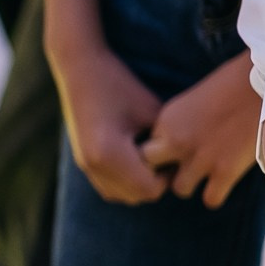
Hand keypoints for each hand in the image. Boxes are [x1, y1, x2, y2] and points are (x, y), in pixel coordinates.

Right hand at [51, 41, 165, 204]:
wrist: (80, 69)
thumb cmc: (120, 85)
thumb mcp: (152, 112)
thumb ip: (167, 144)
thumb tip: (184, 164)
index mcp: (110, 153)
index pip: (149, 189)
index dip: (168, 178)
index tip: (175, 156)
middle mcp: (93, 164)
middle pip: (135, 196)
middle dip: (154, 183)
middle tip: (165, 159)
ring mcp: (84, 164)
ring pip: (120, 195)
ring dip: (137, 185)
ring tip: (149, 160)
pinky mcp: (81, 161)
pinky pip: (107, 187)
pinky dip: (123, 182)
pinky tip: (133, 159)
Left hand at [137, 55, 259, 208]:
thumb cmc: (229, 85)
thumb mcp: (188, 102)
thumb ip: (174, 125)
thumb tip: (166, 144)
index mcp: (166, 122)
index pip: (144, 150)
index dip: (157, 153)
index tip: (169, 152)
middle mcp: (177, 142)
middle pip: (152, 172)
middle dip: (163, 173)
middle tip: (178, 169)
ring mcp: (200, 159)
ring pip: (180, 189)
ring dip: (191, 184)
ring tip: (203, 175)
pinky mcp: (226, 171)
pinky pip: (210, 199)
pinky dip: (215, 195)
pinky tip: (221, 184)